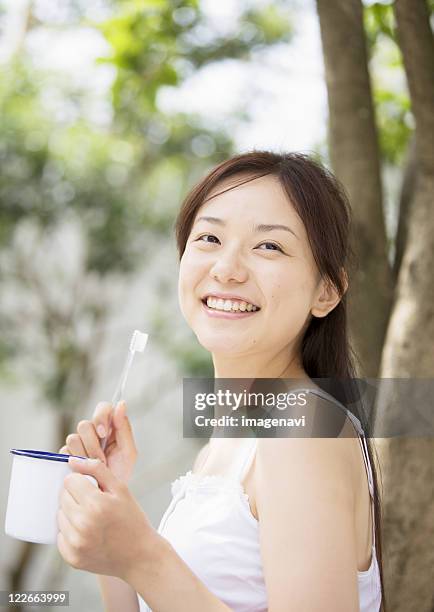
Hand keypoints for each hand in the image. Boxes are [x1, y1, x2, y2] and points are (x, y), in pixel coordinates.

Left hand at [57, 456, 154, 580]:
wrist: (139, 555)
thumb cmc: (132, 519)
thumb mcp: (121, 489)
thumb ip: (97, 470)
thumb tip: (73, 460)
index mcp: (96, 504)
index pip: (69, 481)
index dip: (80, 481)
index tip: (91, 487)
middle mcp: (83, 524)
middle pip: (63, 497)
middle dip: (76, 496)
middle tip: (93, 503)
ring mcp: (76, 543)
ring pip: (60, 515)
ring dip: (71, 513)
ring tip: (91, 518)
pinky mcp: (72, 558)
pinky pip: (60, 536)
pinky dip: (70, 532)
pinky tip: (87, 532)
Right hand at [58, 401, 137, 483]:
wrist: (107, 495)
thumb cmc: (121, 474)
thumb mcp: (128, 452)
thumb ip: (124, 428)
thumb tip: (121, 404)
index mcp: (109, 427)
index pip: (102, 408)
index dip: (101, 417)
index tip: (103, 434)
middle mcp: (93, 433)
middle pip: (84, 425)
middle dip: (93, 445)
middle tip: (101, 461)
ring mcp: (79, 444)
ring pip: (73, 438)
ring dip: (84, 455)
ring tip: (94, 468)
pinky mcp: (67, 456)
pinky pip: (64, 452)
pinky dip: (75, 462)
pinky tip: (84, 470)